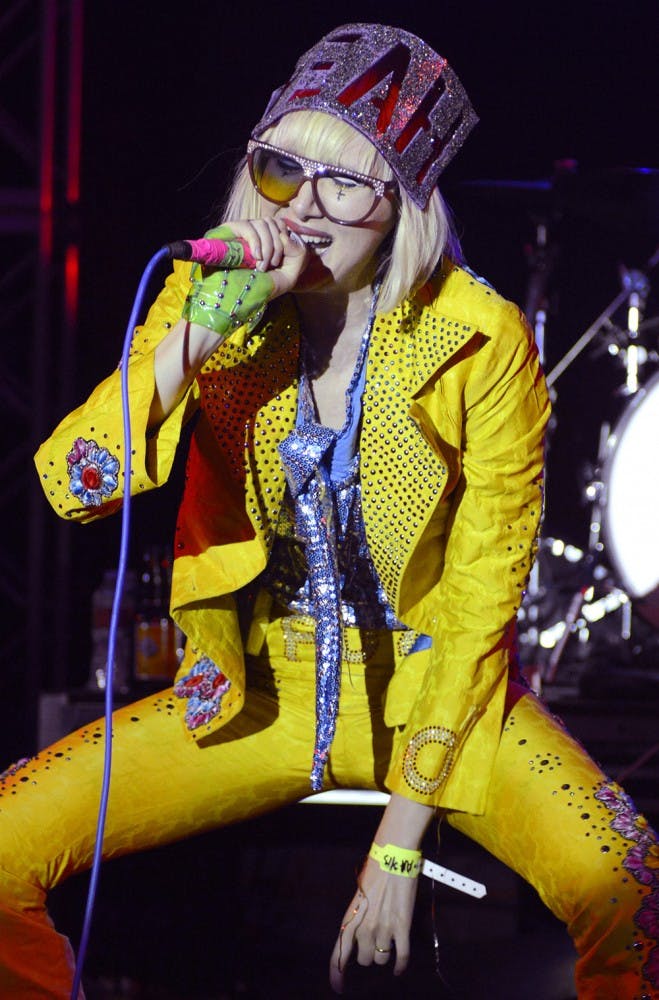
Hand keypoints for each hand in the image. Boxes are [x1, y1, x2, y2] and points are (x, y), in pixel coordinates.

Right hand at [211, 218, 307, 298]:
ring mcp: (241, 230)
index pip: (281, 224)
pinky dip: (256, 242)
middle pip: (273, 223)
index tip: (280, 262)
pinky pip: (248, 226)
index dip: (285, 238)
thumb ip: (298, 254)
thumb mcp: (288, 276)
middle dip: (277, 246)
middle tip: (272, 266)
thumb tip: (285, 235)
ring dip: (267, 247)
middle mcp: (255, 231)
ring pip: (262, 223)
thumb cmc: (261, 289)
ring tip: (261, 267)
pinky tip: (255, 257)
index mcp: (268, 238)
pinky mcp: (228, 230)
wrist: (237, 299)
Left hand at [329, 855, 418, 993]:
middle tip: (374, 944)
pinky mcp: (402, 928)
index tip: (338, 987)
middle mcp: (365, 928)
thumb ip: (357, 919)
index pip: (339, 953)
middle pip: (364, 960)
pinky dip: (400, 965)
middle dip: (368, 955)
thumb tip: (358, 938)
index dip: (337, 974)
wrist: (393, 858)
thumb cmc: (375, 873)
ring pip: (382, 960)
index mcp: (350, 919)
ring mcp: (384, 929)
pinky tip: (399, 969)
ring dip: (384, 955)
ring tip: (388, 942)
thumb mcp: (358, 897)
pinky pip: (401, 957)